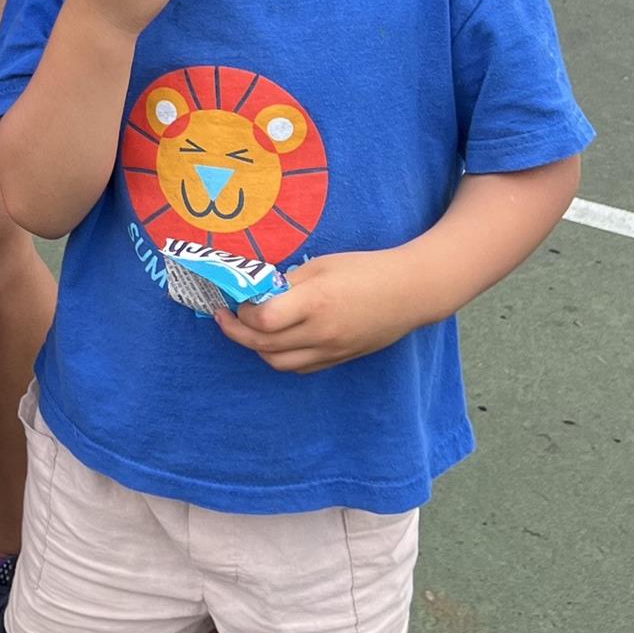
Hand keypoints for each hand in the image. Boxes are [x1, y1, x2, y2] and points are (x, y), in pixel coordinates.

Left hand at [214, 249, 419, 372]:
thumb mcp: (322, 265)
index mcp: (315, 303)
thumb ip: (289, 282)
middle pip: (265, 346)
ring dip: (257, 349)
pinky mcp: (339, 360)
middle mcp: (320, 333)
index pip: (265, 321)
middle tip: (224, 317)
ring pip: (279, 363)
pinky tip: (276, 339)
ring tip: (248, 328)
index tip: (234, 300)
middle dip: (237, 333)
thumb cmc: (365, 269)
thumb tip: (262, 292)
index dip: (242, 314)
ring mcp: (331, 351)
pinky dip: (281, 356)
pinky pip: (300, 367)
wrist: (408, 293)